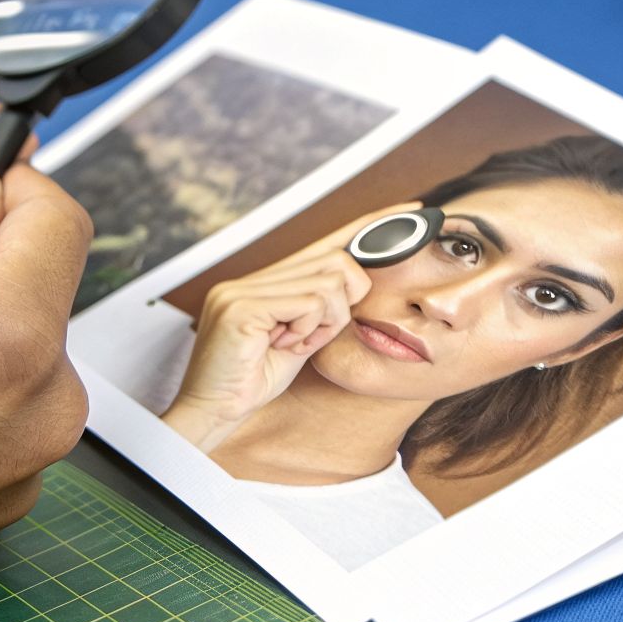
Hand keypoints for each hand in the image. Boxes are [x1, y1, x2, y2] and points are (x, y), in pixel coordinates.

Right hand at [161, 203, 418, 452]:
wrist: (211, 413)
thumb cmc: (252, 382)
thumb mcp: (299, 340)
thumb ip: (321, 310)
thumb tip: (356, 283)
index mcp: (266, 281)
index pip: (326, 243)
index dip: (370, 226)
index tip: (411, 208)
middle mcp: (252, 277)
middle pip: (336, 260)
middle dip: (343, 304)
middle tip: (312, 334)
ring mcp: (243, 288)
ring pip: (328, 284)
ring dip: (324, 323)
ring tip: (291, 343)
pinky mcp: (241, 306)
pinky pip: (309, 304)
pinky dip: (309, 330)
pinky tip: (281, 345)